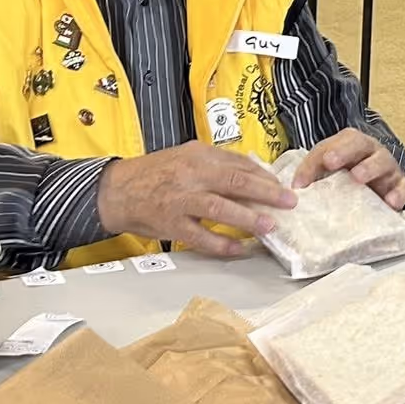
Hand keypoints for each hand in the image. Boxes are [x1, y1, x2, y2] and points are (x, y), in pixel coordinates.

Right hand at [96, 142, 294, 258]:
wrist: (116, 190)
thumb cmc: (155, 173)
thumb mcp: (187, 155)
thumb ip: (218, 162)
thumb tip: (254, 172)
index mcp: (198, 156)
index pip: (239, 164)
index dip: (264, 176)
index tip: (282, 186)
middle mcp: (190, 175)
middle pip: (234, 181)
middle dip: (265, 192)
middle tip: (288, 202)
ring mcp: (180, 200)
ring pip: (219, 208)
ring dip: (247, 217)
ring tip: (269, 226)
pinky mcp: (170, 224)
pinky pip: (200, 237)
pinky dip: (220, 244)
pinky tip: (238, 248)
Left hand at [292, 127, 404, 208]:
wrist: (374, 195)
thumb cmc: (346, 179)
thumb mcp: (326, 171)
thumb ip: (310, 173)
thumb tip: (296, 188)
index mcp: (353, 145)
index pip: (344, 140)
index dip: (335, 149)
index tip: (326, 162)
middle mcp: (372, 153)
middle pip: (364, 145)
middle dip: (348, 152)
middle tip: (333, 162)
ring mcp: (388, 169)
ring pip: (384, 163)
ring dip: (370, 168)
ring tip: (358, 178)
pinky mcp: (400, 188)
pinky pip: (404, 188)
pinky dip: (399, 194)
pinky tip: (390, 202)